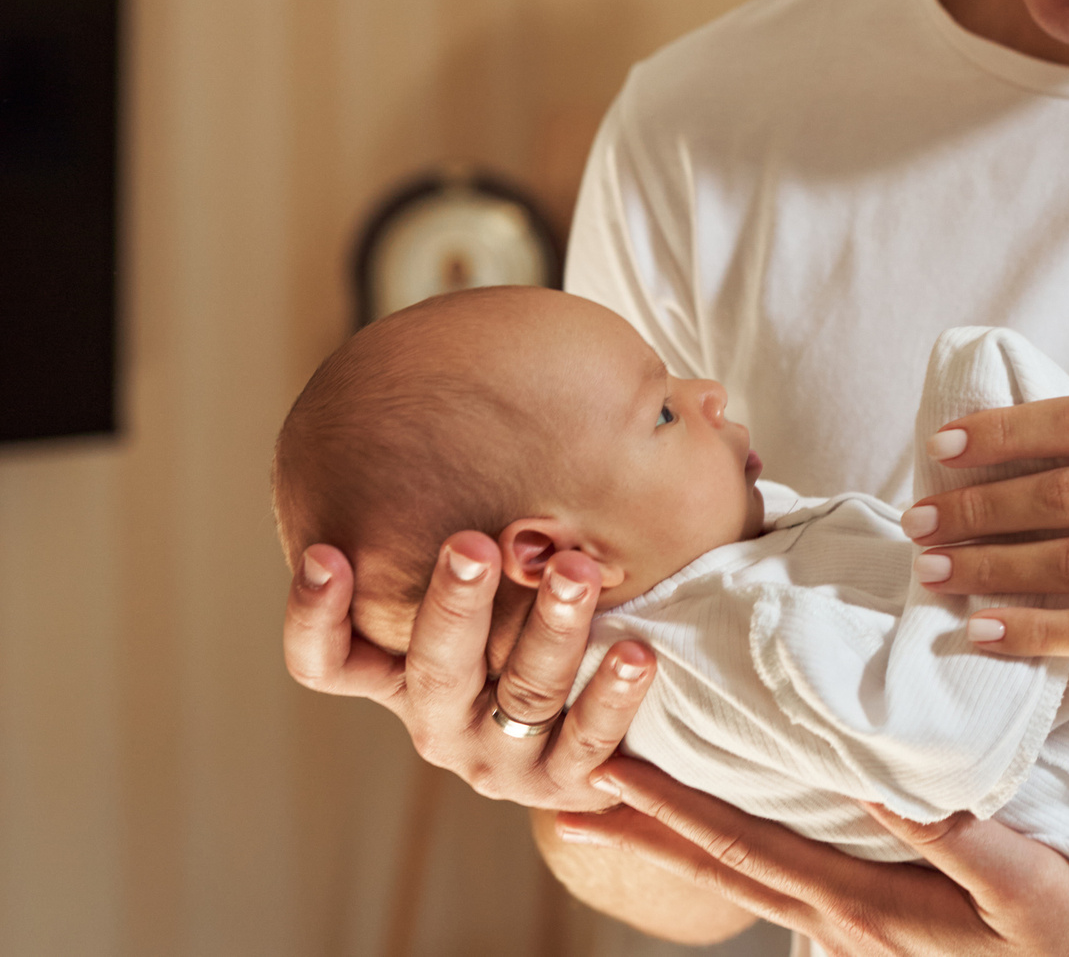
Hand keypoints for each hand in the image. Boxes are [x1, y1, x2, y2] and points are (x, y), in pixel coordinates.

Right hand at [282, 533, 650, 809]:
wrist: (593, 728)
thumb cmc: (526, 617)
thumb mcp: (490, 579)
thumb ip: (483, 524)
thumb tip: (491, 402)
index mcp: (397, 676)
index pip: (327, 663)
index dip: (314, 615)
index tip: (325, 551)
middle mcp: (437, 721)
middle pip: (433, 668)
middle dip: (454, 603)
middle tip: (473, 544)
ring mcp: (499, 757)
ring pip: (522, 693)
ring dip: (551, 628)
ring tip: (577, 570)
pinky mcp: (563, 783)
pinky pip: (589, 740)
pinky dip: (611, 696)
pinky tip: (637, 653)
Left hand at [556, 758, 1068, 956]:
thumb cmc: (1066, 933)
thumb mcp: (1023, 883)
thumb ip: (953, 836)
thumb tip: (873, 778)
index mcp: (861, 904)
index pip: (746, 848)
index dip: (674, 811)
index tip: (609, 772)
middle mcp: (839, 919)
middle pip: (722, 865)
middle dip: (644, 824)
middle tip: (569, 786)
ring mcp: (850, 926)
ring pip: (744, 875)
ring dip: (675, 841)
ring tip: (616, 808)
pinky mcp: (871, 919)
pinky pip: (780, 877)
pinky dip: (731, 851)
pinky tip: (722, 833)